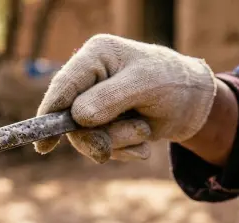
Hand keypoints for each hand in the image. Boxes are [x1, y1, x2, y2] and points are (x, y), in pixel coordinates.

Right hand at [35, 34, 216, 162]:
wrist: (194, 104)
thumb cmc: (173, 83)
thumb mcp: (146, 86)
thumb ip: (110, 99)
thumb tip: (78, 117)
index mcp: (95, 56)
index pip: (63, 86)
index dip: (49, 115)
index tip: (43, 144)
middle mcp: (90, 78)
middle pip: (70, 120)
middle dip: (98, 137)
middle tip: (110, 149)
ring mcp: (94, 103)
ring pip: (87, 138)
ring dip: (119, 143)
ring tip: (144, 130)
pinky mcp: (103, 124)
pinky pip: (101, 147)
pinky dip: (125, 150)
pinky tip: (144, 139)